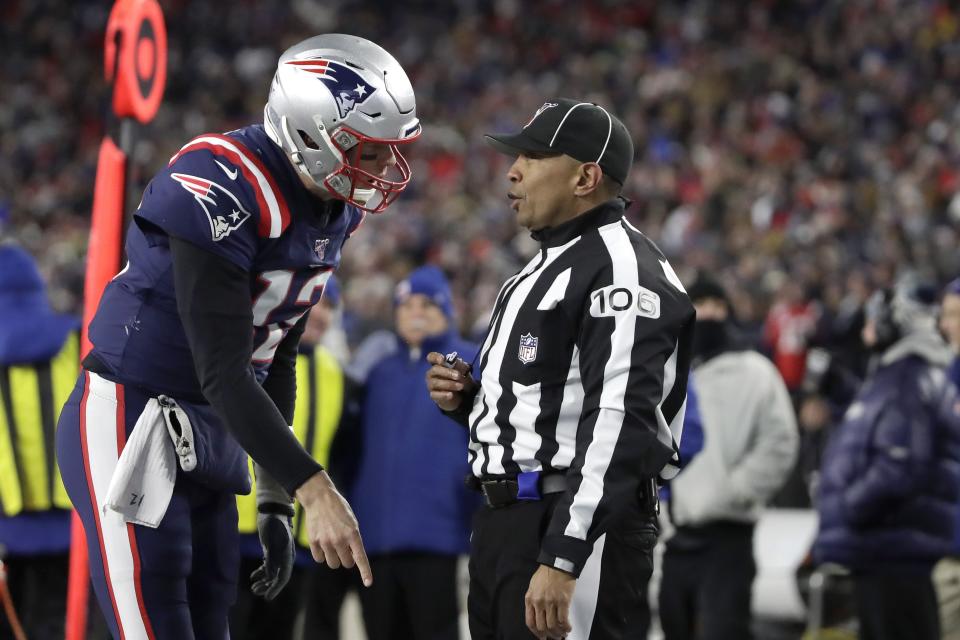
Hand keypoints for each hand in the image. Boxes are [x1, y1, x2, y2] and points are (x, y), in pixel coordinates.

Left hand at [250, 508, 294, 599]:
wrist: (272, 508)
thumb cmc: (273, 523)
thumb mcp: (271, 540)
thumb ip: (271, 558)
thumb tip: (270, 576)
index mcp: (287, 555)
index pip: (283, 576)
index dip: (276, 588)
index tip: (267, 597)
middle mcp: (284, 556)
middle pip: (277, 577)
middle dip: (267, 586)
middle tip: (255, 591)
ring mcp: (278, 553)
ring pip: (272, 572)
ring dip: (264, 581)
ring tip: (253, 587)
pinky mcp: (271, 549)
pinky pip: (267, 565)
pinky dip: (261, 572)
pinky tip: (253, 576)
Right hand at [295, 470, 372, 586]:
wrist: (320, 498)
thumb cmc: (339, 510)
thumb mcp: (352, 522)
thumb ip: (353, 540)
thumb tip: (353, 558)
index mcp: (353, 534)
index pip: (361, 557)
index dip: (365, 572)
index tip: (368, 583)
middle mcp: (339, 540)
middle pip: (346, 563)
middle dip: (347, 558)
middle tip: (344, 548)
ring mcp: (326, 542)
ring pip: (332, 563)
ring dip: (334, 558)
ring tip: (333, 545)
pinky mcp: (314, 542)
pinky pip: (319, 559)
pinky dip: (322, 555)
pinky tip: (322, 544)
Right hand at [425, 352, 476, 411]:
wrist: (462, 395)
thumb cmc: (460, 378)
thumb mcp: (463, 370)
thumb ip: (460, 365)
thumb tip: (456, 361)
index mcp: (438, 364)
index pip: (431, 357)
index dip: (435, 357)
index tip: (442, 360)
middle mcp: (432, 373)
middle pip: (434, 369)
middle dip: (447, 372)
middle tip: (458, 375)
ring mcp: (431, 384)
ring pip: (435, 383)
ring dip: (449, 384)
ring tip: (461, 386)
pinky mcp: (434, 395)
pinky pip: (436, 394)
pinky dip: (443, 395)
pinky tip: (451, 395)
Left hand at [525, 565, 574, 638]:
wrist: (558, 563)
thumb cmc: (546, 573)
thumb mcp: (533, 587)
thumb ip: (533, 600)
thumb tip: (538, 615)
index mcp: (530, 599)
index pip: (530, 622)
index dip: (536, 633)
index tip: (541, 636)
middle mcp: (539, 602)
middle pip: (542, 627)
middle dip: (549, 635)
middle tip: (554, 637)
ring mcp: (551, 602)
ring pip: (553, 626)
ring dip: (558, 632)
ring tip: (562, 633)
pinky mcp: (563, 601)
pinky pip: (564, 620)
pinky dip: (566, 627)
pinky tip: (568, 627)